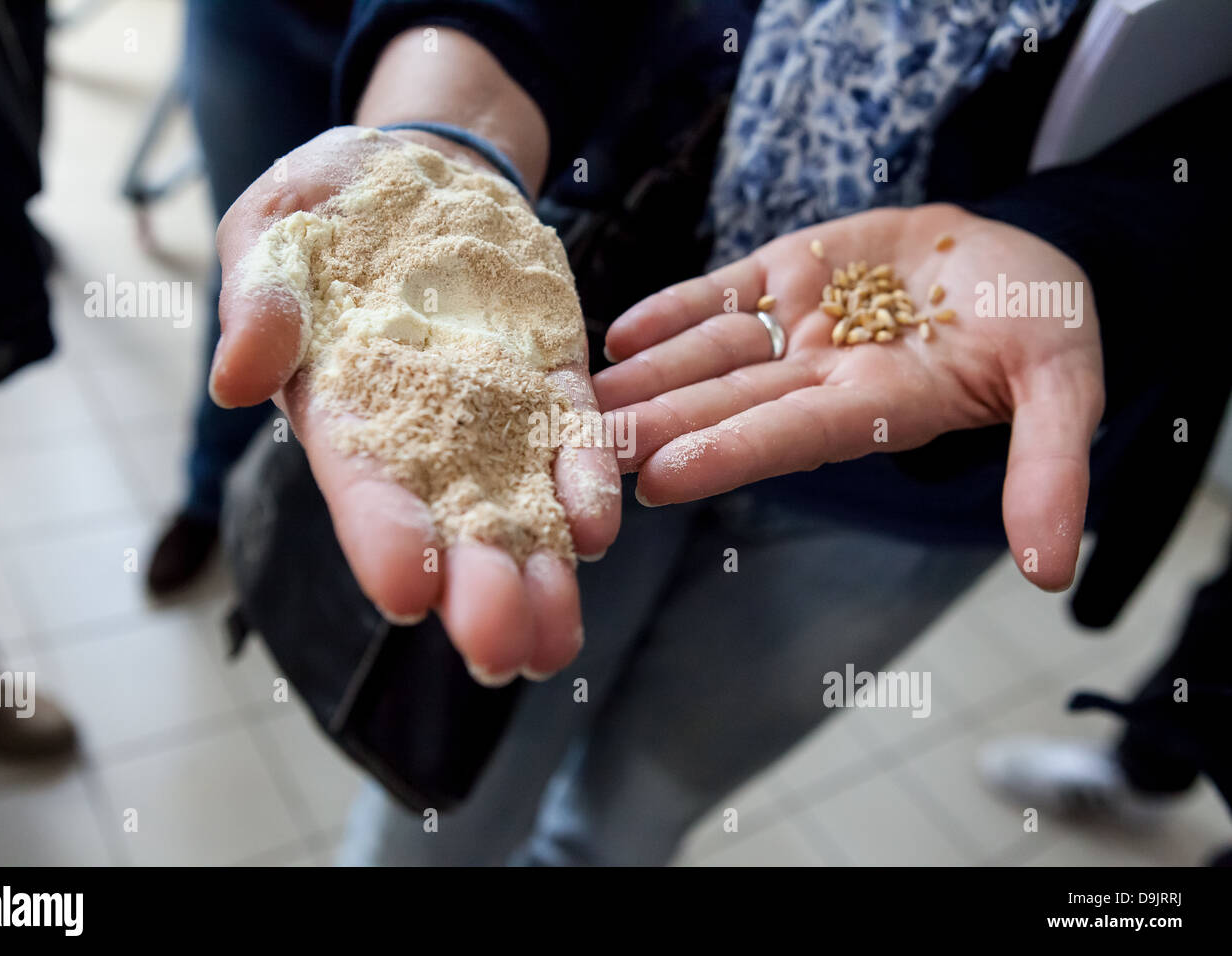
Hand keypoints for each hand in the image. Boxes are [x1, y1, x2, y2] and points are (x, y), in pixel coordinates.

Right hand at [211, 127, 620, 682]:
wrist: (423, 171)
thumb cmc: (329, 207)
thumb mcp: (274, 229)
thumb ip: (259, 301)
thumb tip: (239, 380)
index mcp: (343, 410)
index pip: (364, 487)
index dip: (383, 540)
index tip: (407, 593)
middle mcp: (422, 436)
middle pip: (452, 527)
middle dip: (476, 591)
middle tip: (502, 656)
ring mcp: (494, 416)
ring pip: (522, 509)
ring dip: (543, 571)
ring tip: (556, 640)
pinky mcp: (549, 383)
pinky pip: (573, 441)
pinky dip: (587, 482)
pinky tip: (600, 527)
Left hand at [594, 204, 1103, 590]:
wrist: (1014, 252)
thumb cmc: (1044, 320)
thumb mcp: (1064, 383)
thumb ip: (1050, 469)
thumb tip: (1049, 572)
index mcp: (880, 407)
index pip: (793, 436)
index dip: (729, 453)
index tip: (660, 481)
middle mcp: (823, 375)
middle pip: (727, 405)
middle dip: (652, 428)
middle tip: (574, 456)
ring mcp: (797, 324)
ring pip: (706, 354)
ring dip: (641, 378)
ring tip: (572, 402)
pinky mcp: (786, 271)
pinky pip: (718, 294)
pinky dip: (670, 312)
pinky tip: (617, 335)